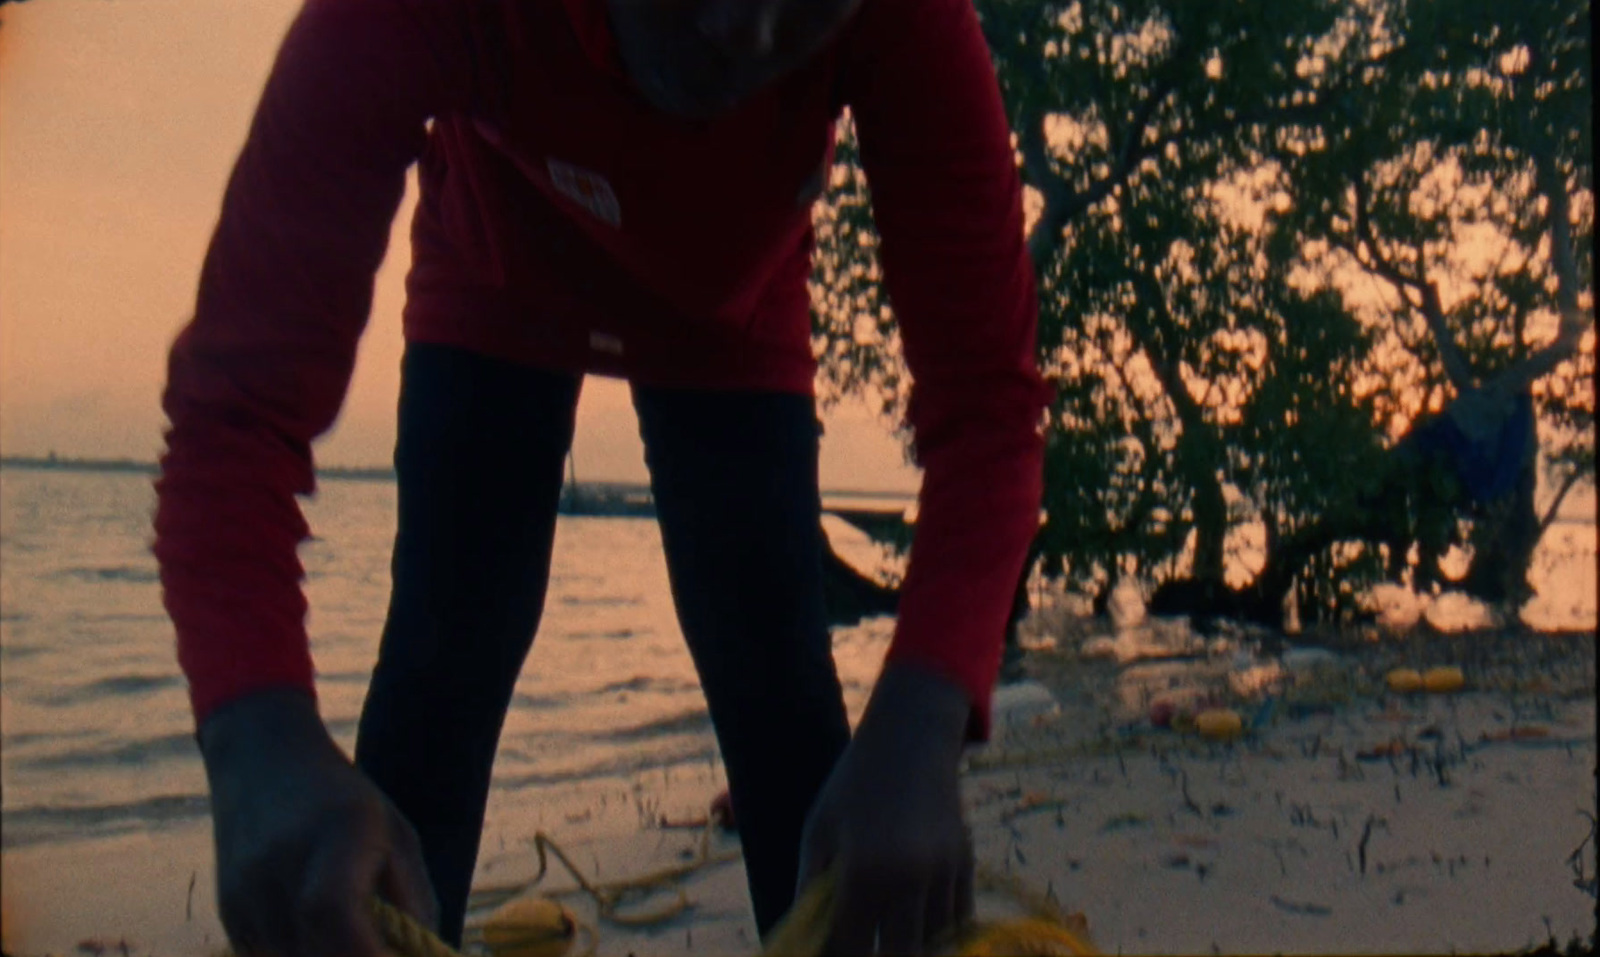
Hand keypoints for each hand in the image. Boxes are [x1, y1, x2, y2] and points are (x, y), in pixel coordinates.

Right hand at [197, 688, 438, 955]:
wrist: (262, 760)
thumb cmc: (346, 801)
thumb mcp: (396, 835)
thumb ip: (414, 900)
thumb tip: (422, 956)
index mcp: (333, 837)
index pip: (334, 912)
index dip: (368, 954)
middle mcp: (280, 867)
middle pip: (312, 952)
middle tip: (384, 951)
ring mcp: (246, 893)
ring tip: (356, 937)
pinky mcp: (230, 913)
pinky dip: (301, 956)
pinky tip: (320, 935)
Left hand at [795, 664, 975, 955]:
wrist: (910, 737)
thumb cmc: (853, 785)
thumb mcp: (819, 832)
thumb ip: (810, 890)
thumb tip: (803, 939)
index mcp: (863, 869)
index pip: (851, 948)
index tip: (830, 953)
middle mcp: (908, 876)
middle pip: (900, 956)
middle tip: (862, 947)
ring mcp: (943, 871)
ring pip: (935, 944)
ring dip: (912, 948)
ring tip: (889, 938)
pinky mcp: (966, 862)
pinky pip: (958, 920)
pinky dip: (941, 934)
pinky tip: (919, 929)